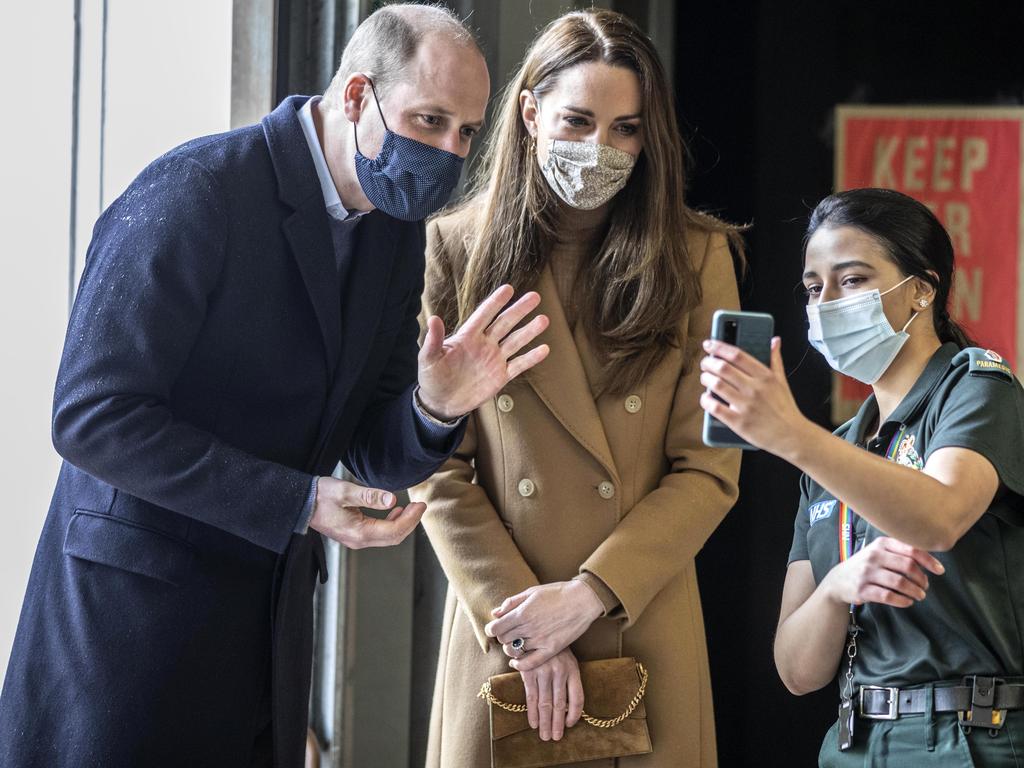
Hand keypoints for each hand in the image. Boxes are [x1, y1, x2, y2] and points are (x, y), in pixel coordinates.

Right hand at [309, 477, 424, 548]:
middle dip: (410, 522)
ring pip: (387, 537)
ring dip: (402, 523)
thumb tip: (392, 499)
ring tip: (412, 507)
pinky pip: (379, 534)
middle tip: (420, 506)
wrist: (300, 503)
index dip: (411, 519)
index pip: (394, 530)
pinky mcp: (354, 534)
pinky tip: (395, 510)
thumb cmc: (319, 496)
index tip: (421, 505)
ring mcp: (356, 539)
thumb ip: (370, 496)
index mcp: (358, 532)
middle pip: (394, 537)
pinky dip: (391, 524)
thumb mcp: (345, 491)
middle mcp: (358, 540)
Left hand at [417, 285, 549, 419]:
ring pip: (515, 341)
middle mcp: (484, 344)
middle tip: (535, 297)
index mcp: (467, 336)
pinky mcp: (500, 376)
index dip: (495, 302)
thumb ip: (433, 340)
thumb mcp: (428, 359)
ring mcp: (494, 360)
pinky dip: (531, 358)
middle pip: (505, 323)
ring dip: (529, 331)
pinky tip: (545, 349)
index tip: (508, 289)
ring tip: (544, 319)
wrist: (440, 402)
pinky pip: (519, 365)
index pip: (484, 315)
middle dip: (519, 310)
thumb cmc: (432, 377)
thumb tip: (434, 318)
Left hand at [485, 581, 603, 670]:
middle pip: (503, 640)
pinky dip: (520, 665)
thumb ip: (512, 603)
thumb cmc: (557, 593)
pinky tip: (517, 661)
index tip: (494, 629)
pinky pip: (530, 663)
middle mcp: (529, 627)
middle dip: (502, 637)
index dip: (492, 629)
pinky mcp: (551, 649)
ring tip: (515, 643)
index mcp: (522, 612)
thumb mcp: (532, 592)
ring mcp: (540, 640)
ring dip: (511, 648)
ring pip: (514, 651)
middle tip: (508, 634)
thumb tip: (495, 613)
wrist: (582, 600)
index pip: (496, 628)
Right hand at [519, 649, 583, 741]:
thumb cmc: (552, 647)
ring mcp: (544, 673)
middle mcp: (560, 672)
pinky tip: (533, 723)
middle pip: (561, 705)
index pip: (577, 697)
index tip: (570, 725)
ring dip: (545, 723)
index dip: (574, 714)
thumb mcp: (566, 658)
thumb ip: (568, 677)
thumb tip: (567, 706)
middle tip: (555, 738)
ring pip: (546, 704)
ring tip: (545, 736)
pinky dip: (532, 713)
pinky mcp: (529, 672)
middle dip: (557, 724)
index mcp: (572, 669)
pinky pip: (531, 697)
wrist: (534, 628)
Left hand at [699, 337, 810, 455]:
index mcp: (765, 376)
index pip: (737, 355)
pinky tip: (706, 398)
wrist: (791, 435)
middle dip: (708, 363)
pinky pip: (715, 408)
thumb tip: (774, 341)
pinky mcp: (738, 422)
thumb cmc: (785, 408)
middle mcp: (755, 389)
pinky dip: (706, 400)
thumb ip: (775, 360)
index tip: (709, 344)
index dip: (719, 347)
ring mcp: (746, 406)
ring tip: (705, 378)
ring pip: (716, 385)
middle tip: (705, 364)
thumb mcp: (782, 381)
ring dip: (705, 379)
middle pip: (723, 368)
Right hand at [821, 536, 944, 607]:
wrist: (838, 580)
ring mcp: (866, 573)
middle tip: (926, 586)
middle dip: (921, 579)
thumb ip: (900, 553)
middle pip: (907, 566)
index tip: (940, 570)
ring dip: (915, 591)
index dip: (928, 560)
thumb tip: (930, 562)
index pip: (910, 549)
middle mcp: (873, 556)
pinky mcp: (862, 589)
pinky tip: (908, 602)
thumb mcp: (879, 552)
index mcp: (881, 544)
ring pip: (899, 583)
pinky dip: (902, 600)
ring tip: (920, 595)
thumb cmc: (866, 566)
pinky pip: (888, 596)